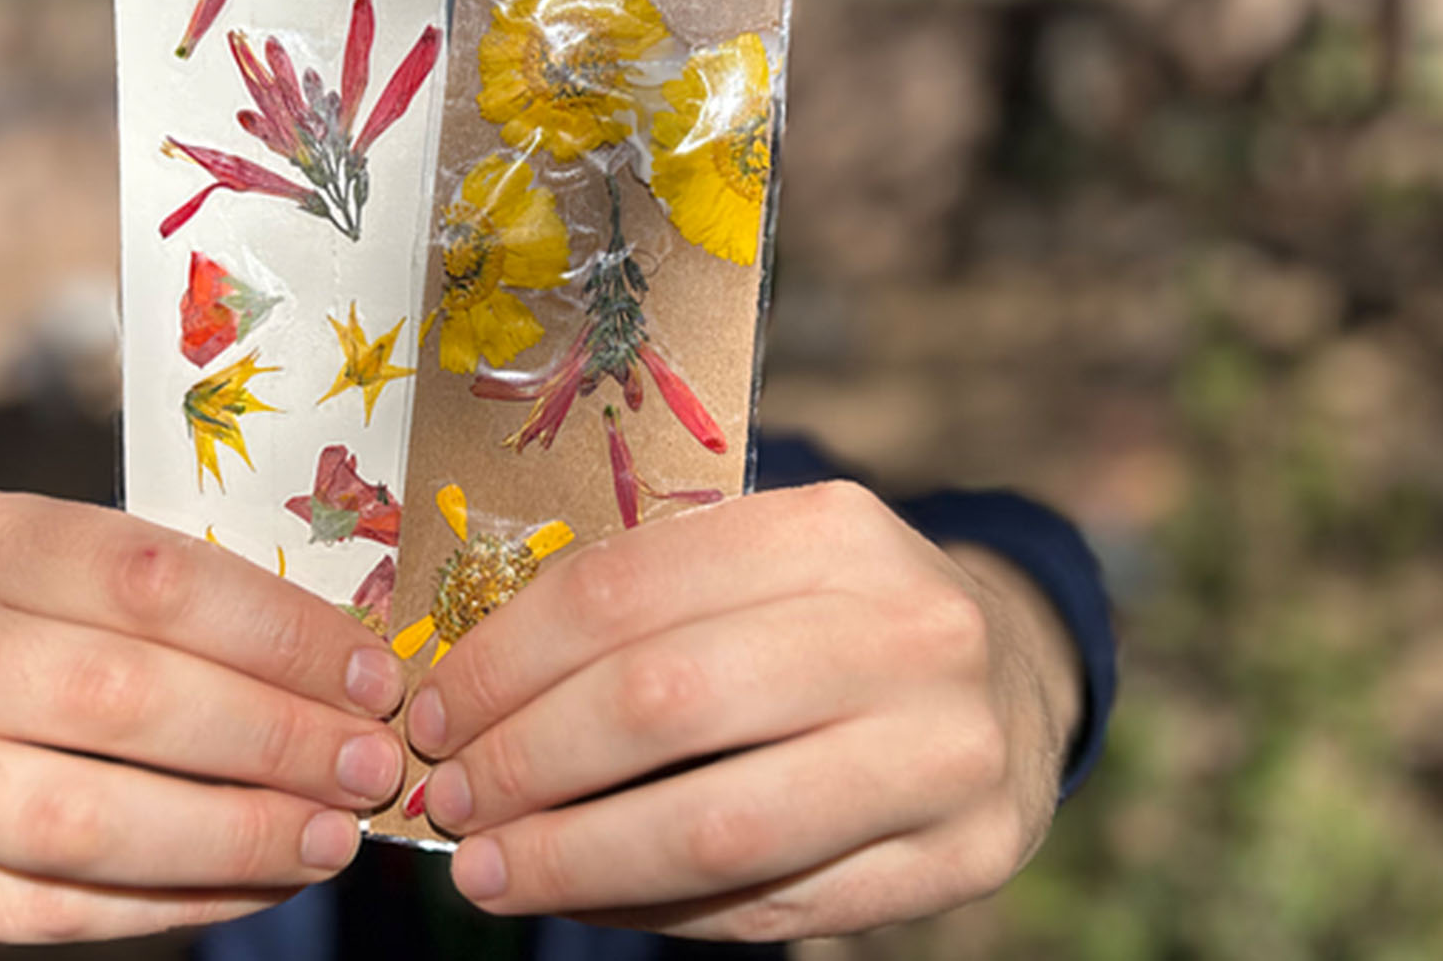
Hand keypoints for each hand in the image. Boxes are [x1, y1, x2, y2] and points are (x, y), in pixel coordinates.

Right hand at [0, 490, 408, 942]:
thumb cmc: (47, 636)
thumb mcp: (102, 586)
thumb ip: (203, 617)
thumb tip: (360, 686)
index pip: (149, 579)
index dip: (280, 635)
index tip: (374, 680)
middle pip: (116, 696)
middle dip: (271, 739)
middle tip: (370, 769)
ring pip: (78, 817)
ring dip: (233, 835)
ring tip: (330, 838)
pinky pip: (52, 908)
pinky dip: (175, 902)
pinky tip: (260, 886)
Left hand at [405, 480, 1082, 940]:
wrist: (1011, 683)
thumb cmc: (832, 622)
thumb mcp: (759, 567)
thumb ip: (641, 610)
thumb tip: (466, 703)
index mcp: (833, 531)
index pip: (623, 591)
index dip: (503, 661)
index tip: (431, 713)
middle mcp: (907, 630)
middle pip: (660, 705)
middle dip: (525, 762)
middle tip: (450, 798)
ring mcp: (946, 751)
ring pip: (714, 828)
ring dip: (572, 859)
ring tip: (489, 870)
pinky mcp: (964, 858)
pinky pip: (773, 908)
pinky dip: (655, 912)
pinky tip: (586, 898)